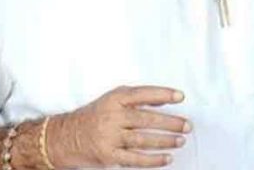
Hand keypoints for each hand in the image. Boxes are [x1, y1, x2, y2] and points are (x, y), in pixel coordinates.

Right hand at [48, 85, 190, 167]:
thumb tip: (162, 101)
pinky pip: (135, 159)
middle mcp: (112, 116)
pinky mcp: (109, 155)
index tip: (180, 97)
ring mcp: (110, 137)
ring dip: (165, 141)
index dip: (163, 94)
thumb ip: (134, 99)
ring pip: (143, 140)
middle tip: (187, 125)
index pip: (142, 94)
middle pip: (146, 119)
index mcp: (114, 99)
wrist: (66, 136)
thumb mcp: (111, 100)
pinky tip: (166, 158)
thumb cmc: (94, 116)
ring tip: (180, 140)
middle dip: (170, 123)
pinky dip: (153, 160)